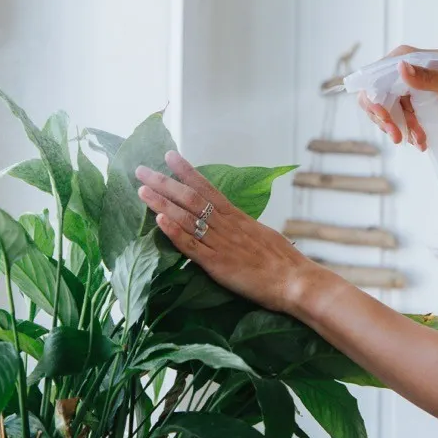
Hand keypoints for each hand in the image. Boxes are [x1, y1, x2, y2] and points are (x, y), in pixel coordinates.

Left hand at [136, 151, 323, 314]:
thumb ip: (243, 228)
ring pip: (187, 218)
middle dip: (164, 182)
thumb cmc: (284, 262)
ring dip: (162, 203)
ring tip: (141, 190)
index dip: (187, 171)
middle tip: (141, 169)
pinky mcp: (218, 265)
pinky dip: (174, 232)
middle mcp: (227, 225)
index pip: (208, 188)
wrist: (296, 281)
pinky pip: (192, 246)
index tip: (169, 156)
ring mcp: (221, 244)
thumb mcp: (262, 235)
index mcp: (238, 217)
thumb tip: (232, 223)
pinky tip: (158, 221)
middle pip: (191, 198)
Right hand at [359, 45, 437, 150]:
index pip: (378, 75)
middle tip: (395, 136)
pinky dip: (406, 130)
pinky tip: (419, 141)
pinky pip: (398, 117)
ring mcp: (406, 87)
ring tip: (417, 141)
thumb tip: (401, 67)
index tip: (383, 117)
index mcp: (410, 57)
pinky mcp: (410, 102)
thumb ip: (427, 77)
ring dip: (397, 127)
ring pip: (386, 109)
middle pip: (377, 94)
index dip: (374, 97)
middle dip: (384, 117)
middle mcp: (404, 70)